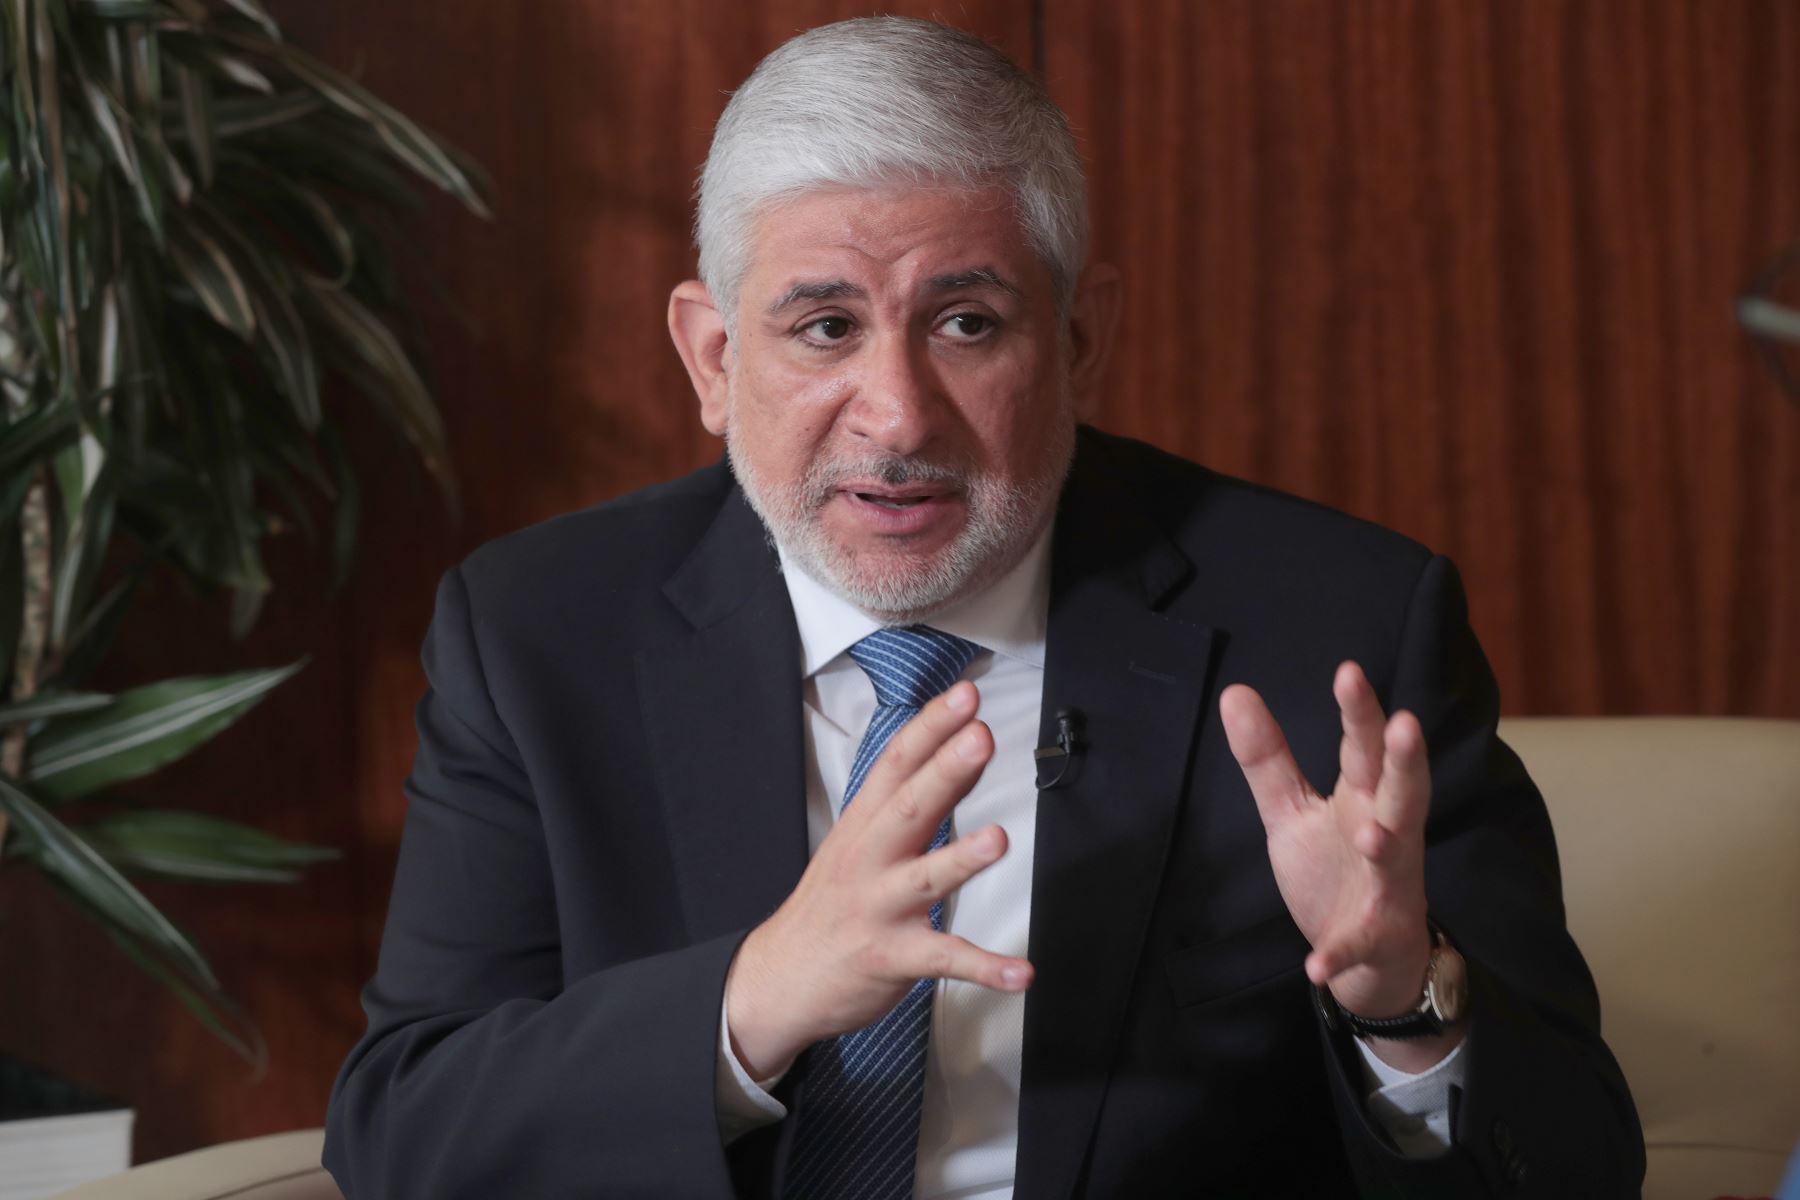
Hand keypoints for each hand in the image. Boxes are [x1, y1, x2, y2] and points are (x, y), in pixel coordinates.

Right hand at [724, 681, 1033, 1079]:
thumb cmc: (828, 905)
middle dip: (945, 771)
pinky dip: (984, 968)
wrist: (778, 979)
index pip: (897, 764)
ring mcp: (879, 908)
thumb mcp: (856, 842)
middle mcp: (869, 860)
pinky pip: (943, 960)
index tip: (966, 697)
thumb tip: (960, 753)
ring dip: (961, 859)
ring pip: (924, 879)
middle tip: (979, 739)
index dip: (931, 727)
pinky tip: (1019, 972)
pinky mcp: (892, 956)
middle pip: (908, 808)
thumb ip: (912, 802)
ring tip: (997, 840)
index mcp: (863, 825)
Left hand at [1220, 663, 1456, 1066]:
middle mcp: (1387, 832)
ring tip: (1372, 834)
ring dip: (1387, 846)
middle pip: (1401, 790)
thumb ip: (1268, 758)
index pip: (1363, 746)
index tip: (1349, 671)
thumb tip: (1235, 692)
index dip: (1360, 711)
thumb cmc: (1336, 868)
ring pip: (1396, 859)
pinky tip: (1315, 965)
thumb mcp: (1292, 810)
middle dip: (1405, 760)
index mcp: (1364, 797)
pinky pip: (1356, 943)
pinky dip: (1338, 953)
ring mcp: (1388, 885)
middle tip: (1406, 724)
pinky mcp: (1375, 935)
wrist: (1367, 957)